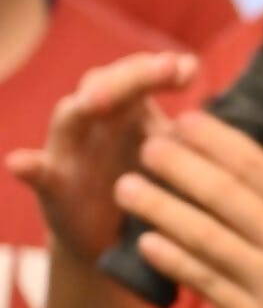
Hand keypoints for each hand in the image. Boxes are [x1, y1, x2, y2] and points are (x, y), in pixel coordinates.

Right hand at [6, 51, 191, 262]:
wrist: (115, 239)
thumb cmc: (148, 182)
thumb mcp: (170, 150)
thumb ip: (184, 121)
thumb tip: (197, 82)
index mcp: (127, 110)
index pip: (136, 73)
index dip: (158, 68)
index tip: (187, 69)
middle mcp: (95, 123)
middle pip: (104, 84)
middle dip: (130, 76)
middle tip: (160, 68)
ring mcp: (70, 153)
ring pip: (69, 118)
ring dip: (83, 106)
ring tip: (98, 100)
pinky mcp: (54, 189)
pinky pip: (38, 174)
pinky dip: (29, 167)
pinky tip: (20, 161)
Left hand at [116, 113, 262, 307]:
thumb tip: (234, 164)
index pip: (258, 165)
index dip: (216, 140)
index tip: (186, 120)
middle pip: (225, 195)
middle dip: (179, 166)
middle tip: (146, 145)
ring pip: (206, 237)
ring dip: (160, 208)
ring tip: (128, 188)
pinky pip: (205, 282)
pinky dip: (172, 258)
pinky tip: (147, 241)